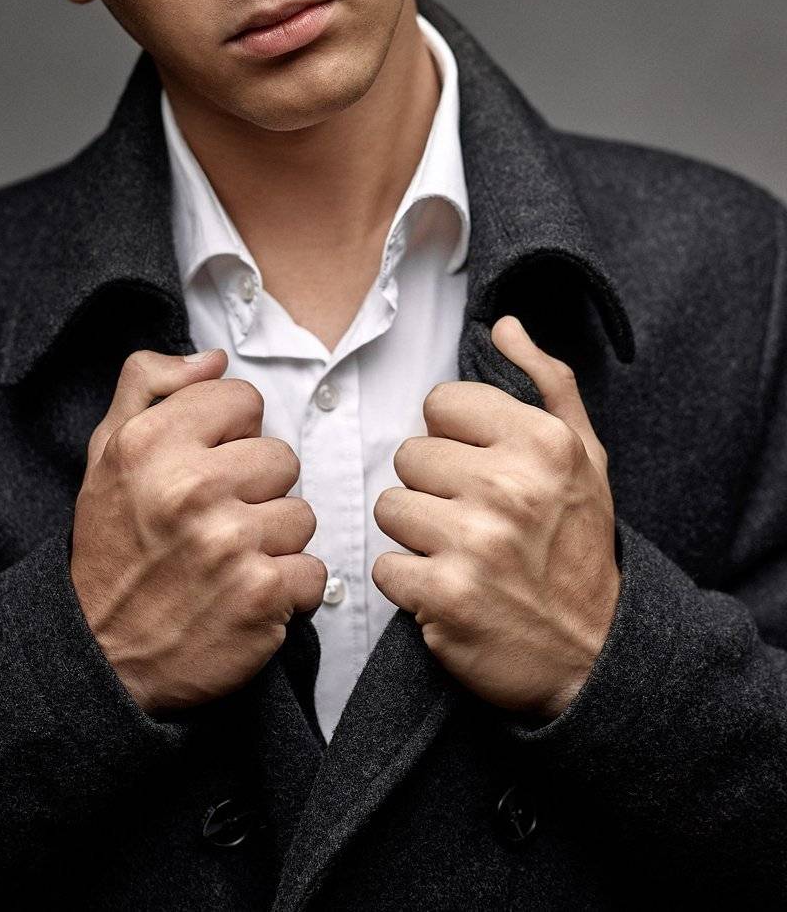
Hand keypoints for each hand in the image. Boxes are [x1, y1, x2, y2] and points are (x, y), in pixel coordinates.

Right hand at [70, 348, 325, 714]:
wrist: (101, 656)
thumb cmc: (111, 548)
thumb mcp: (106, 453)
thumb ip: (149, 384)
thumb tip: (213, 358)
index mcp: (152, 443)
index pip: (243, 399)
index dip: (230, 434)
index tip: (205, 466)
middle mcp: (191, 488)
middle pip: (281, 457)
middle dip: (255, 489)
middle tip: (214, 523)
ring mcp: (231, 544)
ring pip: (302, 514)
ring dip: (274, 541)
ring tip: (228, 561)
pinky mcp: (263, 597)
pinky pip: (314, 570)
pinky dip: (288, 589)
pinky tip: (246, 595)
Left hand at [372, 316, 619, 718]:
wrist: (596, 655)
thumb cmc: (582, 548)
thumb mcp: (586, 458)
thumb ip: (547, 382)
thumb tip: (505, 326)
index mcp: (542, 443)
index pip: (440, 403)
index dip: (454, 438)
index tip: (480, 468)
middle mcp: (508, 487)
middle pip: (409, 455)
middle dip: (433, 488)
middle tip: (475, 519)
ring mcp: (474, 543)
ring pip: (390, 507)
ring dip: (417, 535)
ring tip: (461, 553)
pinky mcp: (443, 595)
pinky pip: (384, 566)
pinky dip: (409, 584)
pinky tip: (449, 589)